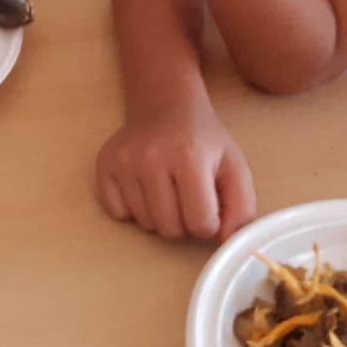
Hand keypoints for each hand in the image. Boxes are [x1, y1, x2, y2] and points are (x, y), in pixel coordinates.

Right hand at [95, 94, 255, 240]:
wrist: (165, 105)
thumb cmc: (202, 140)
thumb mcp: (235, 167)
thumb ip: (242, 209)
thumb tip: (225, 241)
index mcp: (189, 157)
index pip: (200, 224)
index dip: (209, 220)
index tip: (207, 202)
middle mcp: (152, 158)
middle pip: (171, 230)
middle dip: (184, 221)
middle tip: (186, 195)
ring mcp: (124, 162)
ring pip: (146, 225)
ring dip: (160, 216)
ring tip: (166, 188)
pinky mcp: (104, 165)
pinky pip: (117, 213)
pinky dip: (132, 209)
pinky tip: (143, 186)